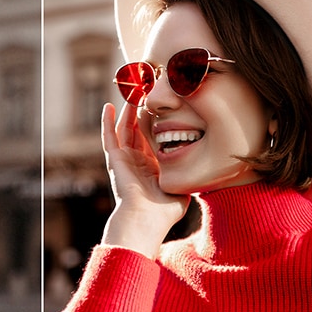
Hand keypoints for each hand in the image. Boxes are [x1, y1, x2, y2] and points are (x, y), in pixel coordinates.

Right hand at [99, 102, 189, 258]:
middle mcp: (138, 161)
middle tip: (148, 91)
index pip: (154, 138)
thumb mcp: (182, 188)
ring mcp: (125, 160)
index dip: (158, 121)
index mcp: (153, 167)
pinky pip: (109, 137)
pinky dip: (107, 122)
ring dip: (128, 110)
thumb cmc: (165, 210)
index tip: (165, 104)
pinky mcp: (115, 160)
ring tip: (133, 91)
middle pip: (138, 129)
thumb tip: (204, 168)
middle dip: (143, 110)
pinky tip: (108, 106)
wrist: (146, 220)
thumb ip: (188, 176)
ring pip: (124, 128)